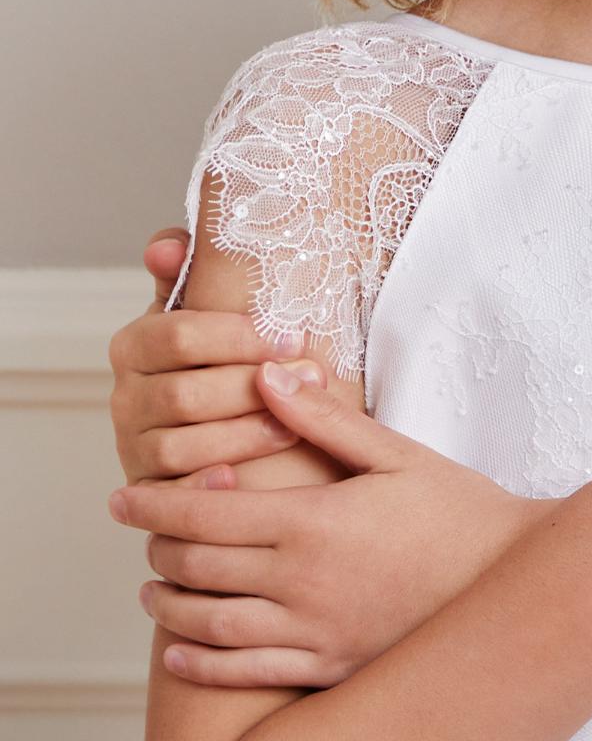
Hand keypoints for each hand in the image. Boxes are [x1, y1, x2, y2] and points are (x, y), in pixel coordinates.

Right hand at [108, 228, 304, 483]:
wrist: (227, 418)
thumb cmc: (227, 357)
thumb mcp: (211, 313)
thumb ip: (190, 274)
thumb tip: (165, 245)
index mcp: (136, 345)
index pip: (179, 334)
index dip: (241, 337)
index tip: (296, 336)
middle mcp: (126, 397)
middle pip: (184, 394)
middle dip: (255, 389)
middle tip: (315, 379)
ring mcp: (134, 447)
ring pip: (180, 445)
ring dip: (243, 436)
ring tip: (296, 426)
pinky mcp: (153, 491)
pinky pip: (171, 496)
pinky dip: (204, 487)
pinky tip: (239, 481)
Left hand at [108, 360, 539, 687]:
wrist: (517, 584)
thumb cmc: (462, 512)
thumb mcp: (398, 454)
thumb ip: (325, 421)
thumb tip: (268, 375)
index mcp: (312, 520)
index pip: (203, 510)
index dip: (153, 502)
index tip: (122, 496)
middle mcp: (300, 580)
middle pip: (195, 564)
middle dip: (157, 545)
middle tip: (146, 532)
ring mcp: (312, 629)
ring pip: (206, 623)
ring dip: (167, 605)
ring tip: (153, 589)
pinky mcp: (328, 665)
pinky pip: (242, 673)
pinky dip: (197, 664)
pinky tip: (178, 653)